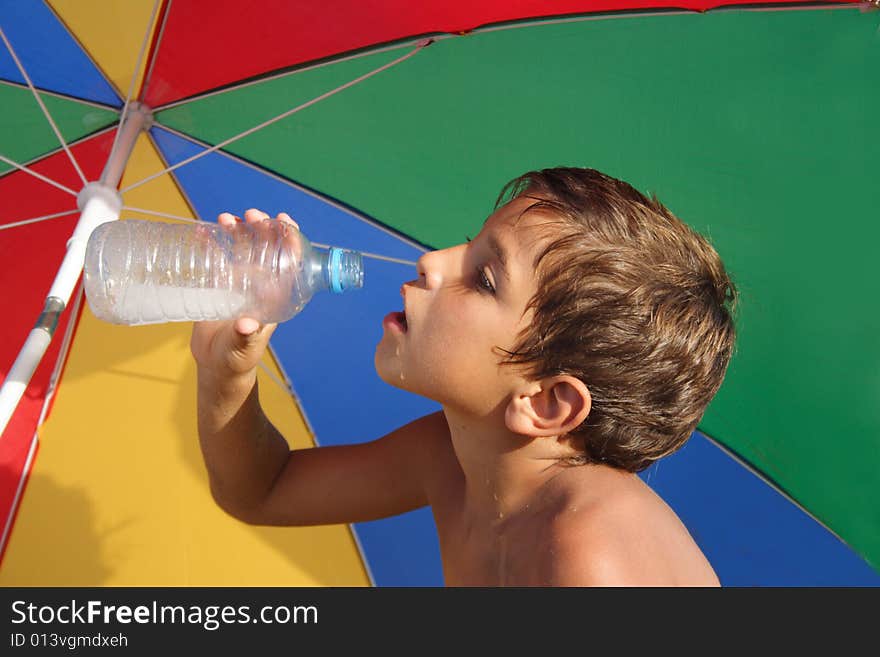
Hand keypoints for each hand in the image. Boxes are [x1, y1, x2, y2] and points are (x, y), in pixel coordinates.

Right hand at [190, 208, 299, 377]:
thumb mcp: (244, 348)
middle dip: (261, 227)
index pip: (290, 261)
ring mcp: (239, 282)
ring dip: (237, 230)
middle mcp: (260, 284)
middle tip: (250, 215)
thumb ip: (246, 336)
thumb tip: (247, 324)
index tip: (284, 220)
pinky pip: (217, 258)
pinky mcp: (219, 285)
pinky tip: (202, 231)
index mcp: (275, 295)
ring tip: (225, 219)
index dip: (290, 239)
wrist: (216, 366)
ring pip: (242, 248)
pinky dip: (211, 242)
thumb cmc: (237, 359)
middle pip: (266, 247)